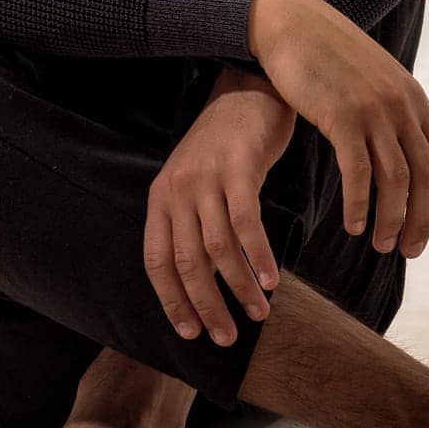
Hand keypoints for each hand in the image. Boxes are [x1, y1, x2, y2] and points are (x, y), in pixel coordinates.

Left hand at [143, 64, 297, 346]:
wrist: (247, 90)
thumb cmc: (225, 145)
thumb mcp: (195, 182)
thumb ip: (194, 224)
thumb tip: (206, 282)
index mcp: (160, 198)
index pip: (157, 261)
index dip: (172, 301)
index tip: (190, 333)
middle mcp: (177, 190)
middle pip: (186, 262)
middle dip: (206, 306)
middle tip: (226, 337)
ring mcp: (205, 178)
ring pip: (217, 249)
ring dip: (238, 288)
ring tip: (258, 313)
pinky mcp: (236, 169)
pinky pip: (245, 224)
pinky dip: (258, 257)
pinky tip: (272, 279)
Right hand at [247, 0, 428, 258]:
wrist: (290, 21)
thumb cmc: (325, 52)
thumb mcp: (372, 78)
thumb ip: (391, 109)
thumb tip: (400, 144)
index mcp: (413, 99)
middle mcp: (401, 106)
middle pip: (427, 177)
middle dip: (423, 221)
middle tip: (409, 251)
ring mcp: (373, 110)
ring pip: (396, 180)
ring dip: (391, 220)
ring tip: (379, 245)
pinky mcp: (341, 115)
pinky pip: (357, 172)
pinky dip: (359, 204)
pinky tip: (352, 224)